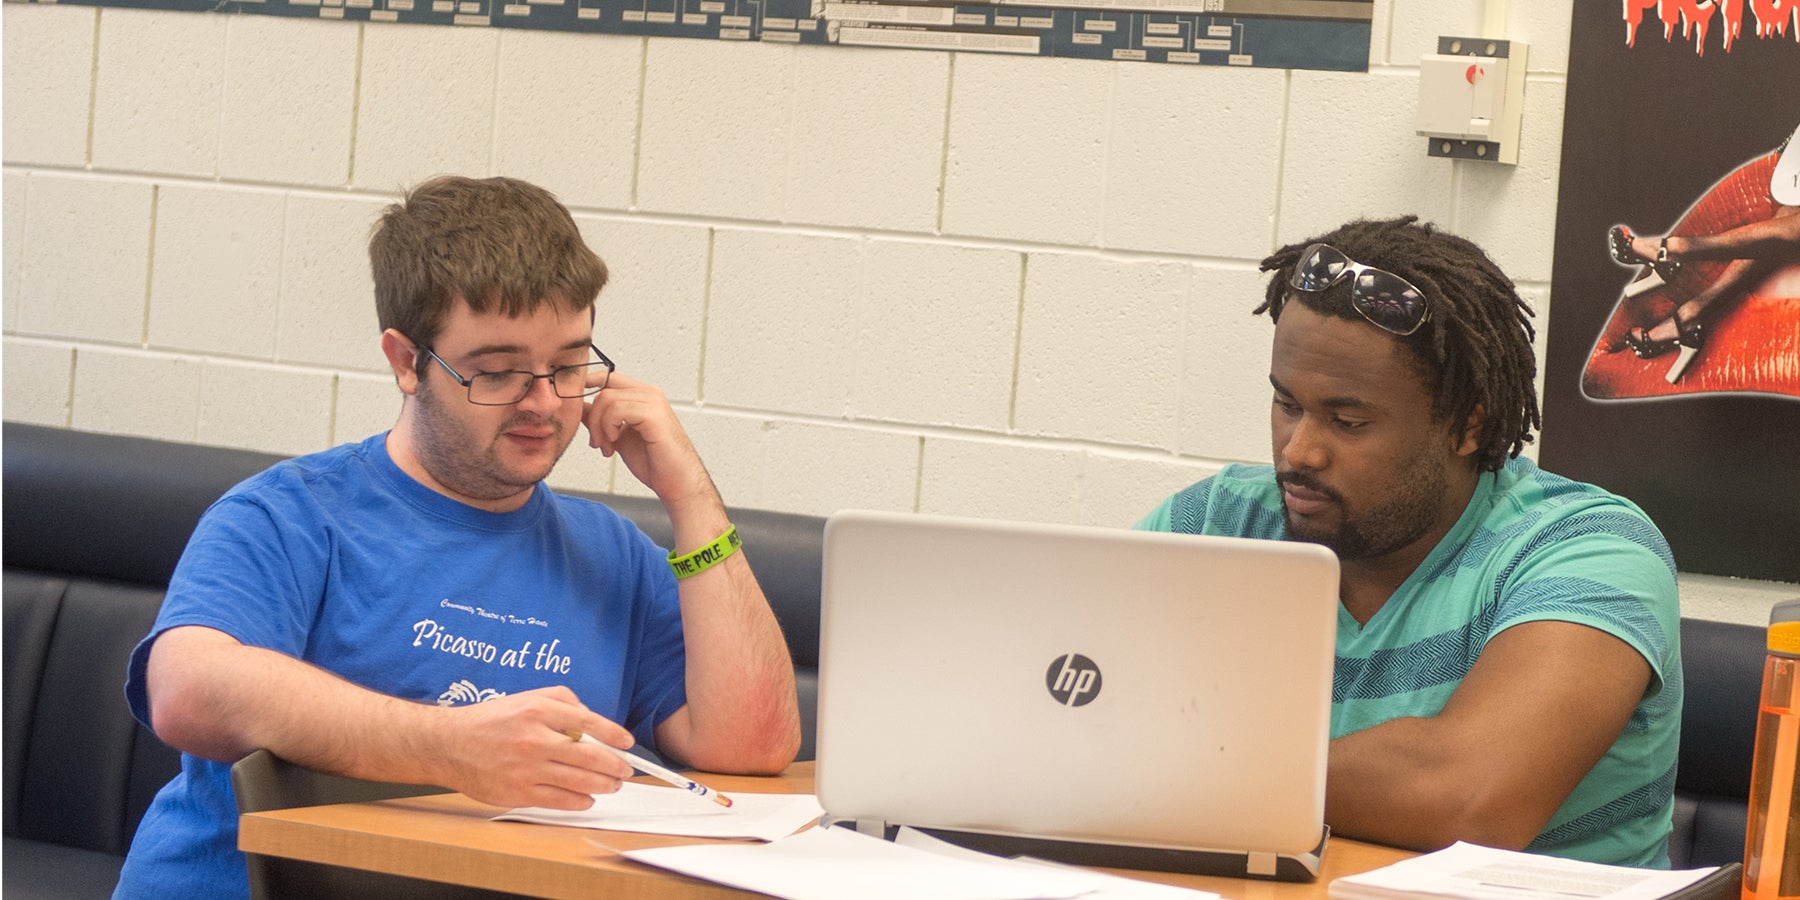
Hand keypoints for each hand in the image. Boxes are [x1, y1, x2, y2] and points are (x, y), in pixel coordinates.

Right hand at [428, 686, 637, 809]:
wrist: (448, 745)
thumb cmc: (490, 721)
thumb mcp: (526, 697)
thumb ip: (562, 700)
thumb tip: (589, 717)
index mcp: (537, 712)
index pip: (589, 723)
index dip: (614, 735)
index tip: (628, 743)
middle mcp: (533, 740)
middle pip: (589, 757)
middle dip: (615, 766)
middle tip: (626, 770)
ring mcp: (525, 769)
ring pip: (578, 782)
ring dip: (603, 785)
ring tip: (613, 784)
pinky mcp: (516, 793)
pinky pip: (557, 801)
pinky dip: (579, 801)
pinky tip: (587, 799)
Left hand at [581, 372, 714, 509]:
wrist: (676, 481)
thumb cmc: (655, 462)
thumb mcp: (618, 437)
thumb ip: (601, 420)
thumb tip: (580, 408)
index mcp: (643, 396)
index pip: (609, 377)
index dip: (589, 385)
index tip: (575, 402)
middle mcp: (649, 394)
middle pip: (604, 388)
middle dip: (593, 417)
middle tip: (597, 442)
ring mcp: (652, 401)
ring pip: (606, 398)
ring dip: (599, 426)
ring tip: (607, 447)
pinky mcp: (653, 413)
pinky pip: (616, 410)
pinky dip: (608, 427)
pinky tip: (615, 442)